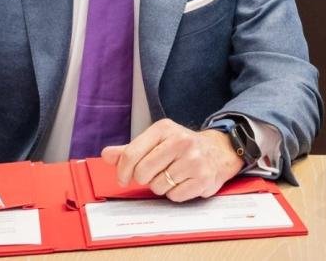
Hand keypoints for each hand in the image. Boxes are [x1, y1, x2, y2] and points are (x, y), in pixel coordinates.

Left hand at [100, 119, 243, 201]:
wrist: (218, 150)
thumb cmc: (181, 147)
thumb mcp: (156, 141)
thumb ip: (130, 149)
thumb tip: (106, 155)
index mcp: (164, 128)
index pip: (131, 154)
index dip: (122, 171)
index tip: (123, 178)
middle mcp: (180, 141)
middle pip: (142, 173)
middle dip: (145, 178)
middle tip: (155, 173)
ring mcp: (194, 160)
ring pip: (158, 187)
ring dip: (161, 186)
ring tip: (173, 175)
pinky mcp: (203, 178)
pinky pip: (174, 196)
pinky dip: (175, 193)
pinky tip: (184, 182)